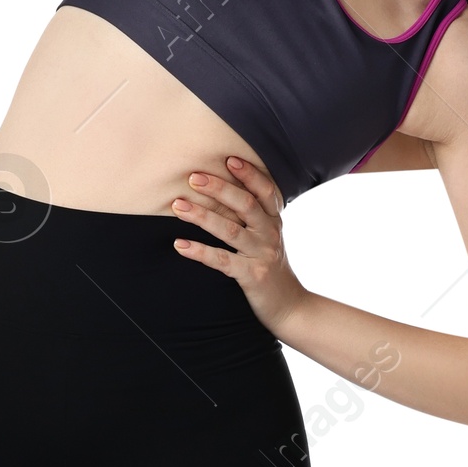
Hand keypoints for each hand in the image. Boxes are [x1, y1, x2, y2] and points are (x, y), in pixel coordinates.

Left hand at [172, 157, 306, 334]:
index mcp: (274, 221)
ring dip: (202, 216)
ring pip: (230, 230)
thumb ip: (254, 217)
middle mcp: (270, 234)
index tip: (228, 159)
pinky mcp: (252, 275)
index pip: (265, 191)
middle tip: (193, 177)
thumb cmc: (271, 268)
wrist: (290, 307)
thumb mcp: (269, 238)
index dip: (249, 174)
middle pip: (245, 204)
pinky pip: (222, 261)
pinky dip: (200, 251)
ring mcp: (261, 254)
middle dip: (219, 188)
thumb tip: (223, 191)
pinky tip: (180, 245)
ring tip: (178, 206)